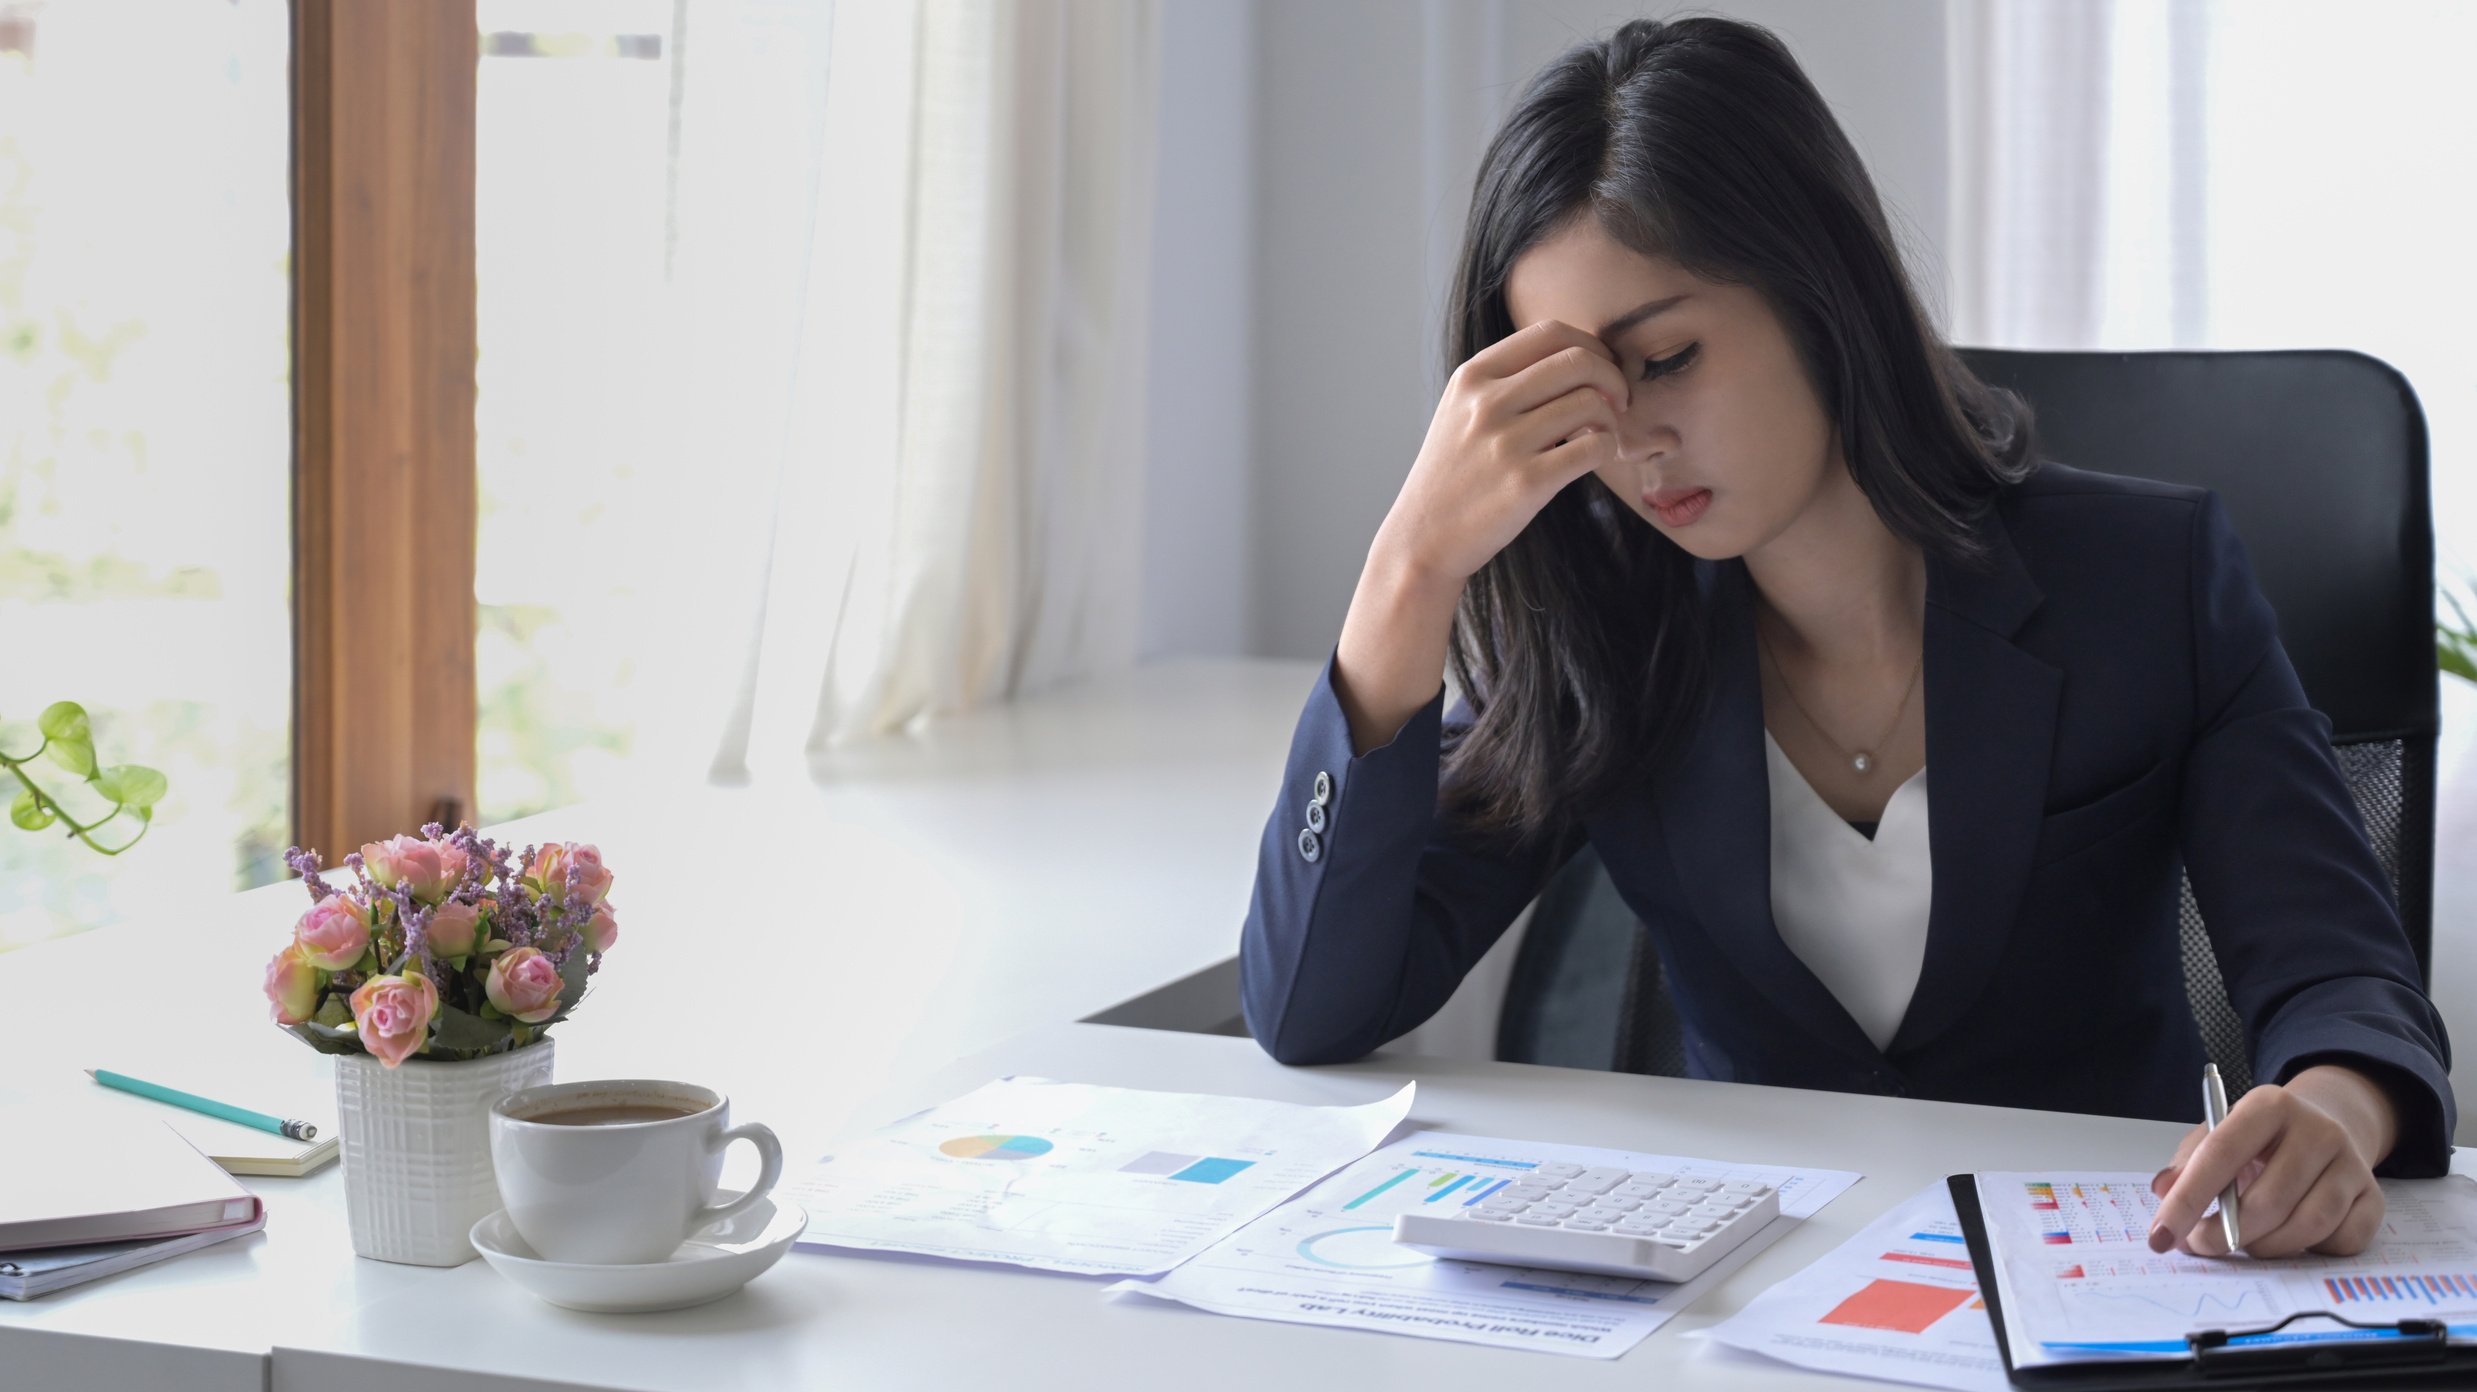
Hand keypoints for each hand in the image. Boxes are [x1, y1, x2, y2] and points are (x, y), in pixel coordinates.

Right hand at [1373, 319, 1631, 587]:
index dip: (1590, 345)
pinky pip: (1594, 447)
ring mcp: (1505, 443)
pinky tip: (1598, 456)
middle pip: (1578, 361)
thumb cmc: (1454, 475)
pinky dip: (1609, 448)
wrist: (1423, 538)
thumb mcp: (1460, 412)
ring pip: (1590, 402)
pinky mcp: (1526, 482)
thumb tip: (1579, 358)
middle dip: (1612, 376)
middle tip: (1617, 400)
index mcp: (1472, 377)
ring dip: (1611, 417)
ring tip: (1603, 433)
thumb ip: (1506, 380)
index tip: (1601, 369)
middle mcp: (1486, 403)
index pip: (1549, 333)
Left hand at [2147, 1065, 2398, 1258]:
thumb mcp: (2218, 1136)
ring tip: (2244, 1243)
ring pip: (2308, 1226)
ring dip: (2266, 1247)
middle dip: (2225, 1235)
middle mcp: (2317, 1130)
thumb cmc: (2259, 1141)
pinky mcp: (2374, 1197)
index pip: (2221, 1154)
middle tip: (2202, 1246)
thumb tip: (2164, 1190)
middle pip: (2268, 1200)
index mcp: (2269, 1105)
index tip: (2161, 1235)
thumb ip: (2188, 1163)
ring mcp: (2352, 1164)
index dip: (2188, 1200)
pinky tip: (2290, 1238)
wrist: (2325, 1127)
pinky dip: (2310, 1251)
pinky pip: (2341, 1241)